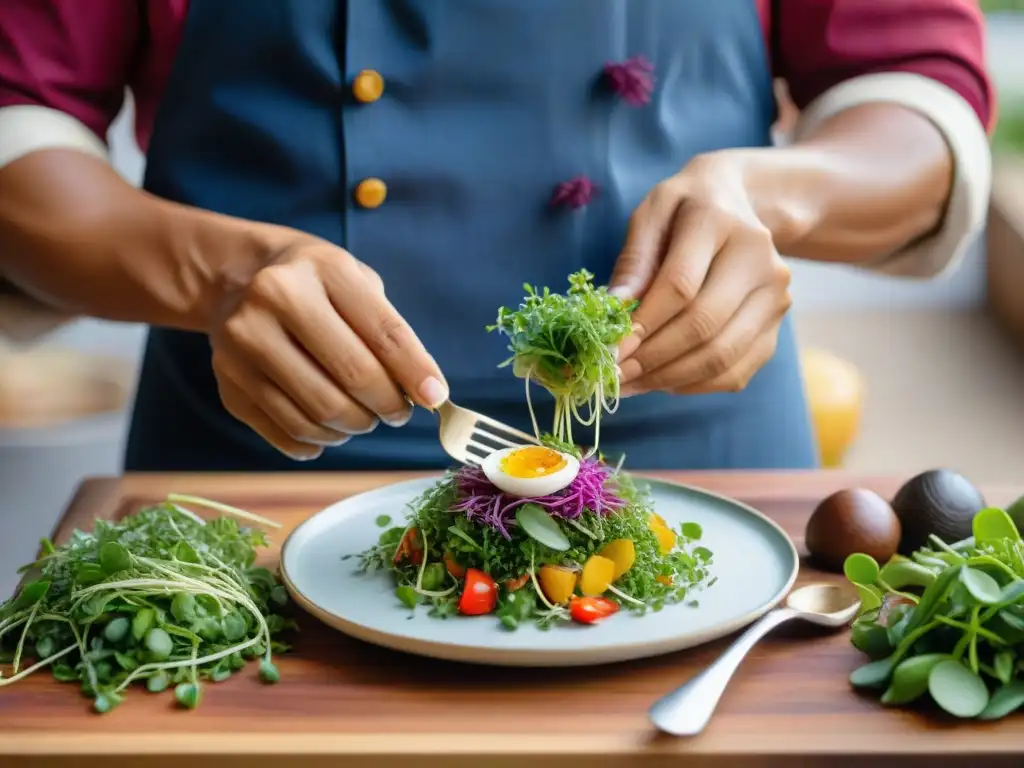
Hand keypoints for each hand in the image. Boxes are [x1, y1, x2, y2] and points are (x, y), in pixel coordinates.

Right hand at [208, 231, 447, 460]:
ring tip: (362, 416)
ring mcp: (242, 345)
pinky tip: (328, 426)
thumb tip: (427, 392)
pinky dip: (319, 442)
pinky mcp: (228, 384)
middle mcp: (274, 301)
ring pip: (320, 415)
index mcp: (322, 269)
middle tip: (397, 411)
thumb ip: (390, 332)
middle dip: (387, 405)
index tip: (436, 397)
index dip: (416, 372)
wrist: (236, 278)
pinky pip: (289, 434)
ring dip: (355, 427)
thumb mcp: (356, 283)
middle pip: (353, 379)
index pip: (384, 333)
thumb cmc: (315, 285)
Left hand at [609, 152, 791, 396]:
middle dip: (652, 359)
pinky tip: (663, 382)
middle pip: (703, 325)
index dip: (643, 323)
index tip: (610, 349)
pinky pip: (736, 372)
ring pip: (721, 355)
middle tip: (614, 376)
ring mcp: (775, 295)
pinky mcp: (776, 326)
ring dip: (669, 378)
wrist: (743, 206)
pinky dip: (695, 386)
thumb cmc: (685, 210)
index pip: (680, 284)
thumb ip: (634, 260)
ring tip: (631, 385)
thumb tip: (615, 310)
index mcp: (718, 220)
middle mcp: (758, 259)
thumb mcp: (652, 214)